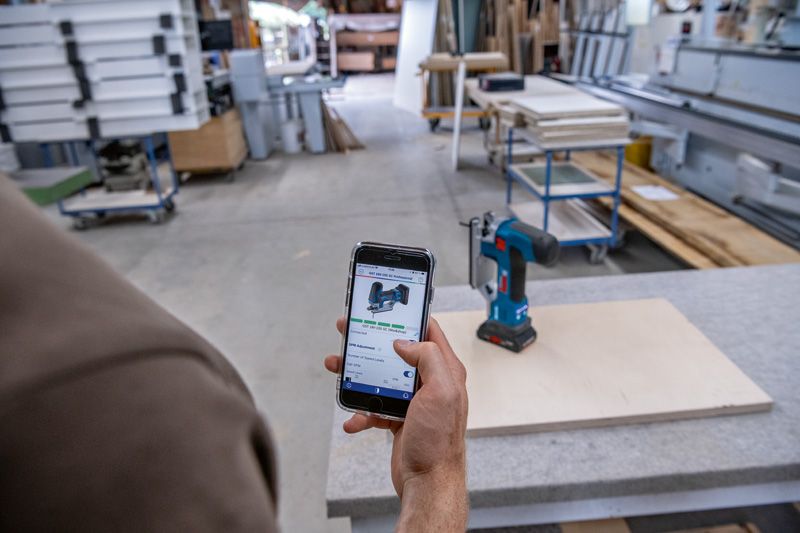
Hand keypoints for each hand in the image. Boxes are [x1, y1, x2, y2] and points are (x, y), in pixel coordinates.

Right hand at [324, 317, 468, 529]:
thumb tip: (405, 342)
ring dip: (357, 375)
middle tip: (349, 332)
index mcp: (445, 370)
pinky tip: (352, 419)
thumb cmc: (439, 441)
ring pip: (381, 378)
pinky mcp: (400, 419)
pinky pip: (375, 408)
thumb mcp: (441, 391)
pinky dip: (360, 412)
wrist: (429, 482)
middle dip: (372, 343)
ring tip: (337, 368)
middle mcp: (430, 382)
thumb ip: (428, 358)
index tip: (387, 308)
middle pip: (398, 352)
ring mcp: (414, 401)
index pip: (428, 331)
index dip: (408, 317)